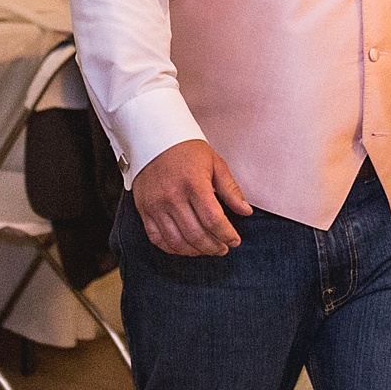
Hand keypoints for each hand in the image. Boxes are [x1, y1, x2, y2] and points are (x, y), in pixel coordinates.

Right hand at [133, 139, 252, 255]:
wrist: (154, 138)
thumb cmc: (186, 150)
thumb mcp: (215, 164)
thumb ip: (230, 190)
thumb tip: (245, 211)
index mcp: (194, 184)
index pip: (213, 219)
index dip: (226, 234)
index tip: (234, 241)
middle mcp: (173, 197)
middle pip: (196, 234)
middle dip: (213, 247)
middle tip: (223, 248)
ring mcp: (156, 205)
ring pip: (177, 241)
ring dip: (195, 251)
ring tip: (207, 249)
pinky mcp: (144, 210)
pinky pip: (157, 238)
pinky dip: (172, 248)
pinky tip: (185, 247)